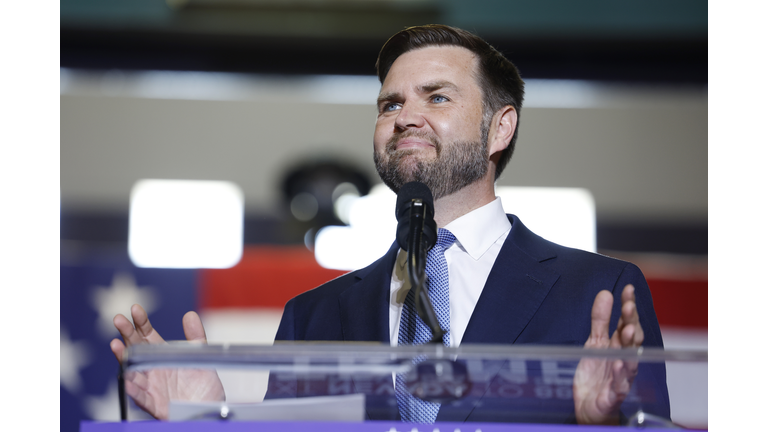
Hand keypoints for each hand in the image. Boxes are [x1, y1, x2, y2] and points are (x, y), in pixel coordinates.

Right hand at [110, 304, 224, 419]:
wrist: (212, 410)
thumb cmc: (204, 385)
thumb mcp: (202, 357)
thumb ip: (195, 337)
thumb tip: (190, 315)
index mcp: (162, 355)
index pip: (147, 335)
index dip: (141, 322)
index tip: (135, 309)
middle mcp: (153, 369)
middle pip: (136, 349)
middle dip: (127, 334)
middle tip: (118, 319)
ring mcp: (152, 387)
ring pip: (133, 372)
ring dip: (124, 358)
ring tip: (116, 345)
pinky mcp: (156, 405)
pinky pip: (142, 398)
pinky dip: (133, 389)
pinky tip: (126, 378)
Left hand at [573, 285, 642, 424]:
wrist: (590, 406)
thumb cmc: (597, 374)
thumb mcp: (595, 342)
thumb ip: (600, 320)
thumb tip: (606, 293)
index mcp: (619, 346)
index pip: (627, 323)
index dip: (628, 307)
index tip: (628, 290)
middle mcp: (624, 359)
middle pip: (631, 339)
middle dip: (631, 322)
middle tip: (629, 307)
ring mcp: (620, 377)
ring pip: (630, 360)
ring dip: (630, 346)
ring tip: (629, 330)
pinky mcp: (613, 395)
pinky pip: (619, 385)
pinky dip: (620, 375)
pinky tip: (619, 362)